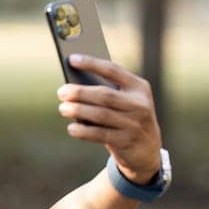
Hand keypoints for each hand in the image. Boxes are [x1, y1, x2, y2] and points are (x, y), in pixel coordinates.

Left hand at [57, 55, 162, 184]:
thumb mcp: (125, 101)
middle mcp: (139, 104)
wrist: (147, 149)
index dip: (91, 63)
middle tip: (61, 92)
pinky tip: (72, 128)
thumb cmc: (127, 118)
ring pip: (101, 114)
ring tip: (63, 108)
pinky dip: (83, 131)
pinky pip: (100, 134)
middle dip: (80, 92)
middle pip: (104, 94)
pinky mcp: (127, 141)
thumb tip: (73, 87)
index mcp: (139, 87)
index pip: (113, 70)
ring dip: (78, 111)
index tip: (72, 59)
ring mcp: (135, 124)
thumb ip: (107, 93)